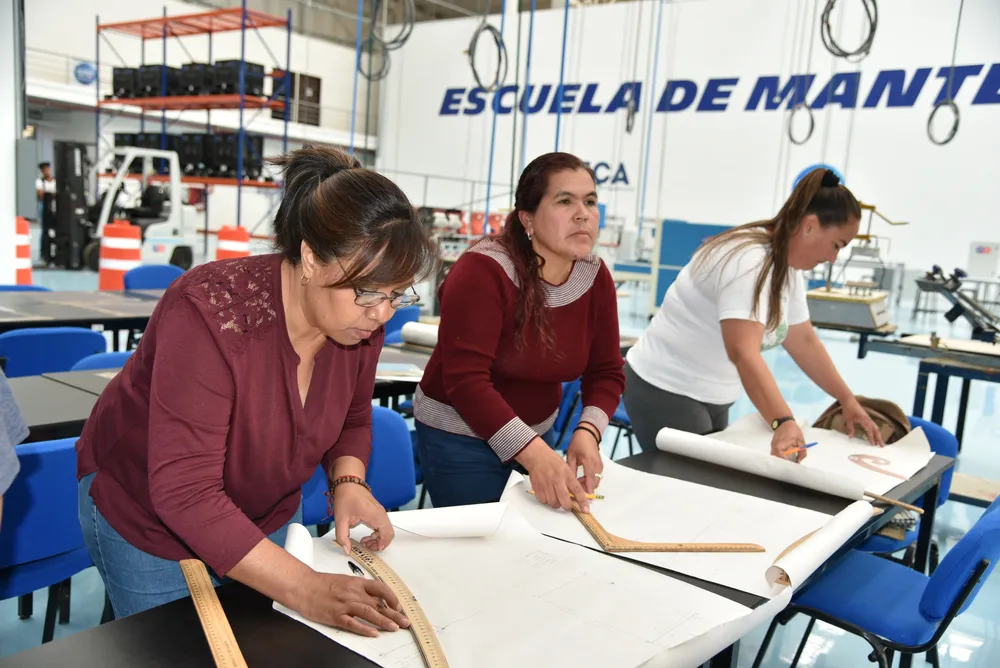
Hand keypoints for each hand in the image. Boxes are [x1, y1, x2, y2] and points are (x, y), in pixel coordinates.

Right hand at [293, 571, 408, 636]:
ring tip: (395, 628)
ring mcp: (345, 605)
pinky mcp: (335, 616)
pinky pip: (353, 623)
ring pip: (369, 613)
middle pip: (378, 604)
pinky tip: (373, 633)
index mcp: (357, 583)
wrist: (303, 586)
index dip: (392, 598)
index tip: (398, 606)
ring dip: (384, 621)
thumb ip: (360, 587)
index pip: (381, 589)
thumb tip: (373, 594)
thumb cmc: (322, 583)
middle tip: (405, 622)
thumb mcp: (345, 580)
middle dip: (394, 614)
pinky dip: (364, 628)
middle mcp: (353, 593)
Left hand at [332, 482, 394, 554]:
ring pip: (387, 529)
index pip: (387, 533)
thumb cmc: (346, 497)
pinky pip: (383, 525)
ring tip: (365, 541)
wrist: (348, 483)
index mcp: (374, 515)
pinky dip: (378, 532)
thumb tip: (347, 549)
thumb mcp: (340, 519)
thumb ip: (343, 537)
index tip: (374, 549)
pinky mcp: (378, 511)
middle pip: (389, 532)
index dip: (382, 544)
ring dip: (378, 538)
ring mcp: (380, 511)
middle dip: (380, 543)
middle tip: (368, 546)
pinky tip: (367, 534)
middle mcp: (380, 513)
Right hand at [516, 437, 590, 512]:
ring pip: (554, 503)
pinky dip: (546, 500)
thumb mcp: (566, 468)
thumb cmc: (552, 461)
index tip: (585, 509)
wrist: (537, 456)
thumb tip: (576, 495)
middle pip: (565, 501)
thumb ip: (571, 482)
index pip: (577, 491)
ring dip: (556, 503)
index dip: (582, 502)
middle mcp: (557, 480)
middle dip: (568, 506)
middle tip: (567, 505)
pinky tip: (547, 494)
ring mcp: (547, 485)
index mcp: (567, 474)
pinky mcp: (537, 488)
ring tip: (555, 497)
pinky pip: (543, 501)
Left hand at [566, 427, 603, 492]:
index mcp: (589, 462)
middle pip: (594, 482)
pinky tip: (582, 478)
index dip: (587, 489)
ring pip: (596, 480)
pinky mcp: (600, 465)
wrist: (588, 434)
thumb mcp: (571, 455)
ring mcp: (600, 465)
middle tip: (576, 487)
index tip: (584, 497)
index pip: (590, 479)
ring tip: (578, 481)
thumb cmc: (578, 443)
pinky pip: (596, 476)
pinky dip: (590, 479)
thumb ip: (571, 469)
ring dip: (588, 483)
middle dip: (586, 487)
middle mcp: (597, 465)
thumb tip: (569, 481)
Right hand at [770, 420, 806, 462]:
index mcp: (781, 445)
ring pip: (774, 458)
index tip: (792, 466)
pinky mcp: (773, 446)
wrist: (784, 422)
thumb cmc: (793, 431)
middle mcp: (774, 447)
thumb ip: (802, 453)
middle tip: (790, 467)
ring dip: (781, 461)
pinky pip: (775, 455)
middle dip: (782, 464)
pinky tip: (786, 459)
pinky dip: (780, 458)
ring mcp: (772, 446)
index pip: (780, 457)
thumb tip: (798, 462)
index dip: (785, 463)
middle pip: (776, 460)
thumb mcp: (801, 442)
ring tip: (788, 464)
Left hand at [841, 399, 884, 445]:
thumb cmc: (848, 409)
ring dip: (878, 435)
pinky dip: (875, 431)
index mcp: (864, 420)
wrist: (849, 400)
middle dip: (879, 438)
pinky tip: (875, 435)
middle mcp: (868, 419)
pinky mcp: (867, 418)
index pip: (870, 430)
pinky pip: (873, 426)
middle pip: (876, 430)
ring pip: (876, 428)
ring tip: (880, 442)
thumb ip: (850, 429)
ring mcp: (868, 418)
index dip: (871, 437)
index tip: (873, 444)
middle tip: (882, 446)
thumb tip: (851, 437)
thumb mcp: (848, 420)